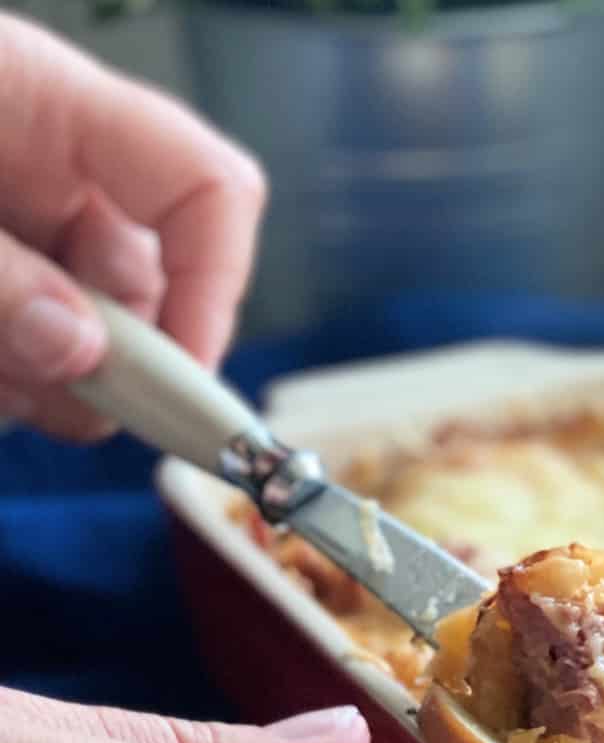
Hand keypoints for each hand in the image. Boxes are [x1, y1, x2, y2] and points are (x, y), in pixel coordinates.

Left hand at [0, 13, 266, 437]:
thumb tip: (82, 354)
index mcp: (47, 102)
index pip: (207, 189)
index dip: (216, 292)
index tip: (185, 389)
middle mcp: (44, 160)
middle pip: (150, 280)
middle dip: (122, 364)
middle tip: (76, 411)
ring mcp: (11, 218)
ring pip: (88, 328)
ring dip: (53, 385)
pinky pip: (28, 344)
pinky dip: (13, 383)